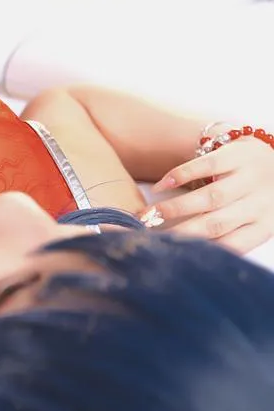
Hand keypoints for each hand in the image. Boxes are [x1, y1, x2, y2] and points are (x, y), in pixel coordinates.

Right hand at [145, 137, 273, 252]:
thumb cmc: (256, 197)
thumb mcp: (254, 220)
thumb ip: (228, 236)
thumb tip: (188, 255)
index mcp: (264, 226)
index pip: (231, 245)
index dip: (199, 251)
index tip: (170, 255)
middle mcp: (259, 203)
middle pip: (216, 223)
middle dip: (180, 232)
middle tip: (151, 238)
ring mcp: (248, 178)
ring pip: (209, 197)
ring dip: (174, 208)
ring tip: (148, 215)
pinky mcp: (236, 155)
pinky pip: (205, 165)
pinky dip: (180, 176)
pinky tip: (160, 187)